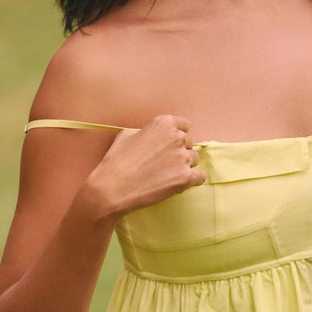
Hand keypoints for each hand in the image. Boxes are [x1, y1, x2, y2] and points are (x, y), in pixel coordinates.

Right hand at [86, 114, 205, 219]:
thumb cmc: (116, 161)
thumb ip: (145, 131)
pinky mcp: (186, 178)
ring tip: (166, 175)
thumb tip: (152, 136)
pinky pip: (200, 176)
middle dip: (179, 151)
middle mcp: (176, 137)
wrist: (112, 188)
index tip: (169, 145)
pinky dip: (192, 180)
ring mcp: (182, 157)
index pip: (184, 124)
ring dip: (185, 166)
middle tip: (163, 163)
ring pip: (194, 159)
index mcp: (163, 123)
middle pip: (189, 143)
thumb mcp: (126, 135)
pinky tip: (179, 183)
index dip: (176, 135)